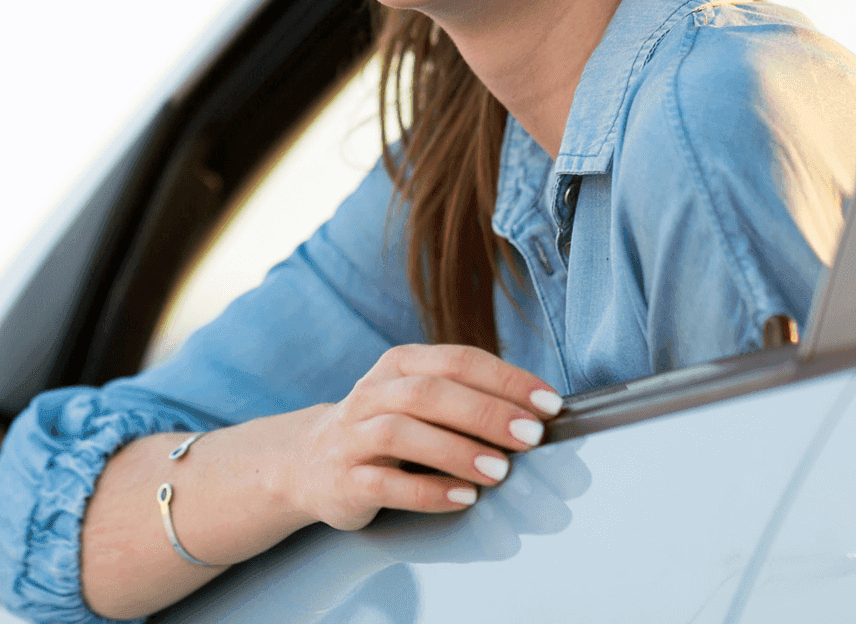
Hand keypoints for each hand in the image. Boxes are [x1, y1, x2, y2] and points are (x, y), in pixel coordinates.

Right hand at [290, 344, 561, 527]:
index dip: (505, 379)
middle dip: (485, 413)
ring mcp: (354, 435)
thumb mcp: (418, 401)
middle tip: (531, 436)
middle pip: (430, 393)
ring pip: (403, 433)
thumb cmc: (385, 429)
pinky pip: (385, 484)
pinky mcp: (344, 479)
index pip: (458, 360)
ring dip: (456, 450)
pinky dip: (427, 490)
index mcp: (400, 364)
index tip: (549, 404)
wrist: (310, 461)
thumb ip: (465, 400)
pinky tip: (463, 498)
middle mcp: (374, 392)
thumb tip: (535, 414)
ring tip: (500, 471)